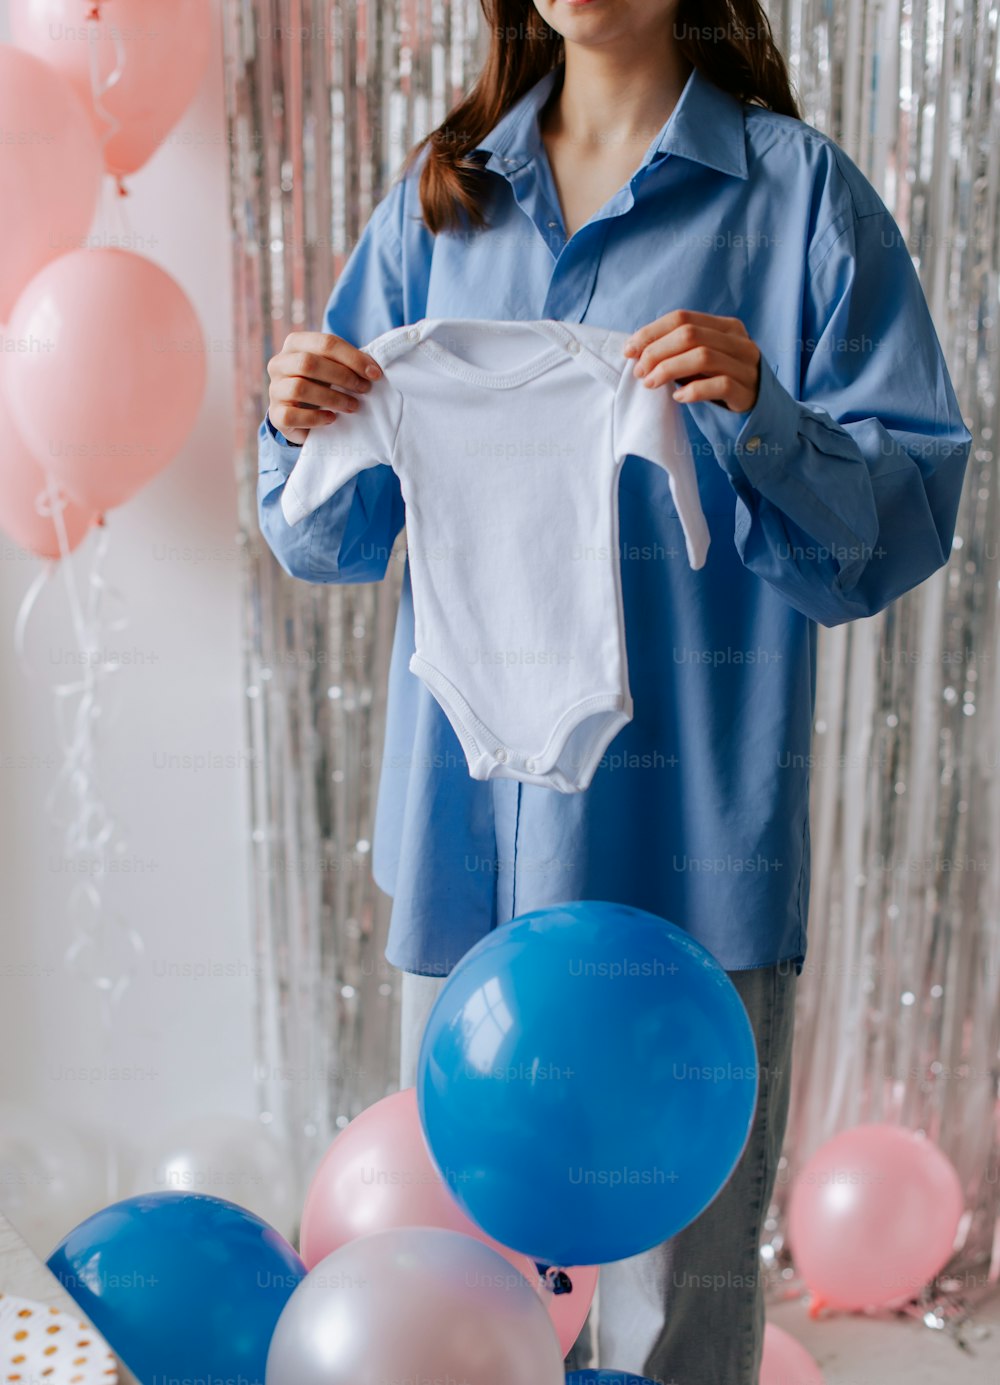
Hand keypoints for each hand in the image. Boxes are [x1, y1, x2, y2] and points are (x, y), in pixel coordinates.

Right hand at [266, 331, 382, 444]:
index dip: (353, 358)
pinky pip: (291, 415)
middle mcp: (279, 363)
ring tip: (353, 406)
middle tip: (364, 389)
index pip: (325, 343)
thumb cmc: (321, 383)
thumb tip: (374, 370)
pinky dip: (315, 418)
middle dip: (342, 376)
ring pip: (299, 388)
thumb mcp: (332, 367)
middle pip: (309, 363)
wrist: (300, 413)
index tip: (375, 374)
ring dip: (333, 398)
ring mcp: (274, 389)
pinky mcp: (276, 415)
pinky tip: (332, 419)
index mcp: (295, 344)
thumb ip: (348, 362)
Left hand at [623, 309, 760, 412]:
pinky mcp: (748, 391)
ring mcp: (746, 366)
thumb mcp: (701, 360)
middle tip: (639, 371)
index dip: (652, 332)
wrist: (757, 408)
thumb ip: (678, 350)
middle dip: (657, 351)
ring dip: (669, 369)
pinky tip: (678, 397)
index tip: (629, 350)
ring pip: (703, 356)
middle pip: (690, 335)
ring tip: (651, 383)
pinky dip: (694, 390)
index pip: (683, 318)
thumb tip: (636, 350)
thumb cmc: (720, 381)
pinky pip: (719, 385)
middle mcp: (739, 341)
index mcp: (727, 327)